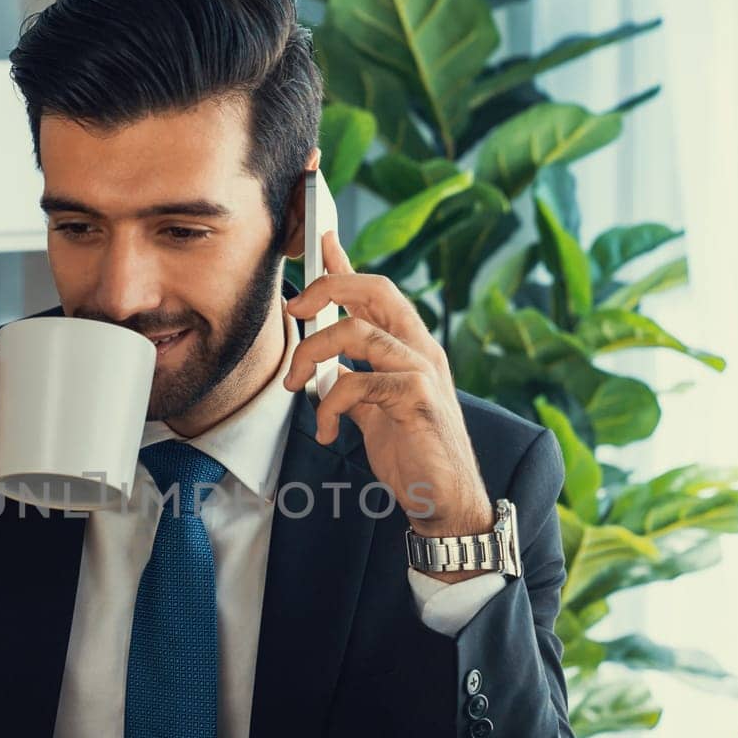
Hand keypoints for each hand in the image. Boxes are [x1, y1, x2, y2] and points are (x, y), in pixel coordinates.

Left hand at [284, 231, 494, 581]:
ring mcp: (423, 371)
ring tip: (296, 385)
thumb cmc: (411, 451)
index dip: (345, 261)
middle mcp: (421, 348)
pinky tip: (329, 432)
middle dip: (325, 288)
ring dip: (312, 355)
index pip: (376, 289)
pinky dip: (330, 405)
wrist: (444, 499)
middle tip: (293, 312)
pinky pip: (358, 382)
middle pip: (374, 289)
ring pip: (357, 331)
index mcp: (410, 344)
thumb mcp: (373, 407)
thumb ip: (352, 376)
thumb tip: (322, 357)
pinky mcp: (417, 399)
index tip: (318, 238)